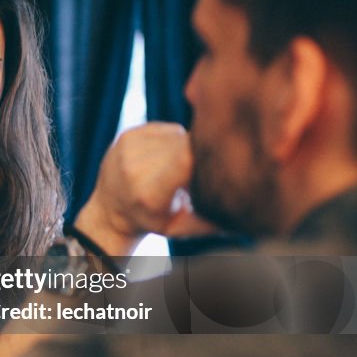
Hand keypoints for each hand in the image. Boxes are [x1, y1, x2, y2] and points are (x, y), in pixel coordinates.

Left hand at [75, 122, 216, 253]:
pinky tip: (167, 157)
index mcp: (148, 192)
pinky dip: (174, 140)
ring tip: (181, 168)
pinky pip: (167, 129)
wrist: (109, 209)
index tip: (217, 169)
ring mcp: (127, 147)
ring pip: (179, 134)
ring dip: (187, 147)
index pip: (187, 159)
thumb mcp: (181, 227)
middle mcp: (134, 166)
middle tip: (201, 172)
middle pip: (186, 145)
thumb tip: (247, 213)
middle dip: (200, 155)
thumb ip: (213, 220)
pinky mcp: (128, 134)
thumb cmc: (151, 221)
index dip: (208, 159)